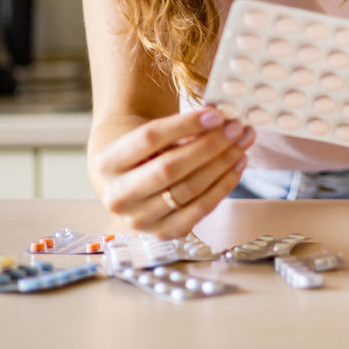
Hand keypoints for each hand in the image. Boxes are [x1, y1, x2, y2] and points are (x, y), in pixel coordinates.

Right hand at [91, 108, 254, 237]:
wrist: (129, 178)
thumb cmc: (142, 148)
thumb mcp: (144, 131)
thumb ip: (178, 127)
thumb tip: (221, 119)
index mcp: (106, 163)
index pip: (148, 138)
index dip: (185, 125)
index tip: (217, 114)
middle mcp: (117, 196)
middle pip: (170, 168)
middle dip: (210, 146)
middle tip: (236, 127)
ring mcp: (139, 220)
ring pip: (188, 190)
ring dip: (222, 164)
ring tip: (243, 142)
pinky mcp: (163, 233)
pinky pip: (199, 210)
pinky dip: (223, 186)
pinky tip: (237, 165)